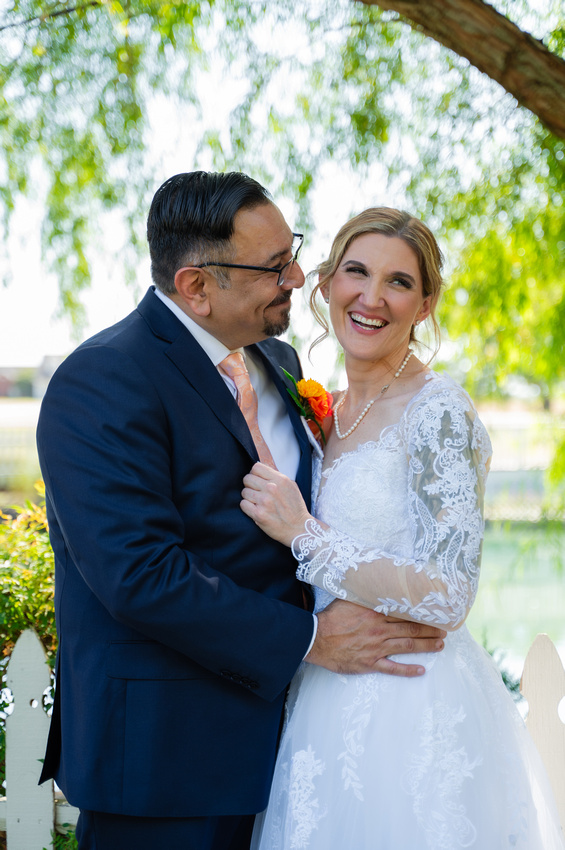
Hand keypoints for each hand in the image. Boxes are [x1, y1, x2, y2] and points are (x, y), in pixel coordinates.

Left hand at [241, 462, 311, 545]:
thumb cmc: (295, 508)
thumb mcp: (291, 486)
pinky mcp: (258, 514)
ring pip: (244, 492)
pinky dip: (247, 507)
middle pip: (247, 478)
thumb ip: (276, 477)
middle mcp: (271, 488)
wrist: (299, 528)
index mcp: (280, 479)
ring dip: (249, 497)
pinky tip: (255, 509)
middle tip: (256, 492)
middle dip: (250, 485)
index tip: (257, 480)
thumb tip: (261, 472)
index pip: (256, 467)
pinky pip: (243, 504)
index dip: (254, 474)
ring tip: (258, 502)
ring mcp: (264, 501)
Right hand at [308, 600, 445, 676]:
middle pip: (411, 630)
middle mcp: (380, 630)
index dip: (422, 613)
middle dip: (430, 629)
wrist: (315, 638)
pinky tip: (421, 670)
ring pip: (407, 647)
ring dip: (426, 646)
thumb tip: (376, 581)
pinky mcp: (370, 663)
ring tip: (440, 644)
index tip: (435, 612)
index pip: (405, 613)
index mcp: (376, 613)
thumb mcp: (349, 599)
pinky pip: (393, 668)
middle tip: (444, 629)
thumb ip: (365, 594)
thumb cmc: (331, 618)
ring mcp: (376, 648)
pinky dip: (408, 670)